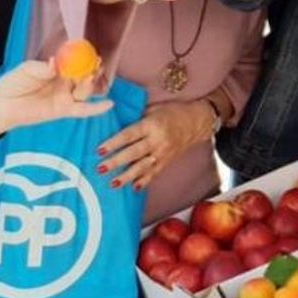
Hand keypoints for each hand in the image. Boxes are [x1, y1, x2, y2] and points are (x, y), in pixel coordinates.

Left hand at [0, 60, 111, 137]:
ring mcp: (64, 97)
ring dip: (91, 84)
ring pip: (84, 91)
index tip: (92, 51)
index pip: (74, 62)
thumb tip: (55, 64)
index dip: (84, 57)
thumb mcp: (27, 69)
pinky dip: (97, 108)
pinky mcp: (62, 111)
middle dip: (91, 69)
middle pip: (82, 76)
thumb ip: (43, 68)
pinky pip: (83, 110)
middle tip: (97, 62)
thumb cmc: (12, 84)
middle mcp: (62, 83)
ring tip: (93, 75)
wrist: (0, 105)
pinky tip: (110, 104)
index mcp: (55, 70)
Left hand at [97, 99, 217, 189]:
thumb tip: (114, 121)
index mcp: (152, 125)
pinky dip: (144, 182)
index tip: (99, 150)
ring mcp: (163, 153)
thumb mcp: (154, 109)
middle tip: (100, 169)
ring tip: (112, 184)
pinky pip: (154, 173)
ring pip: (142, 167)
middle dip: (116, 162)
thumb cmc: (173, 112)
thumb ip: (136, 117)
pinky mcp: (167, 162)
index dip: (114, 143)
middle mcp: (157, 141)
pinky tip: (134, 188)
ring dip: (126, 177)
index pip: (129, 135)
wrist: (197, 122)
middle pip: (133, 153)